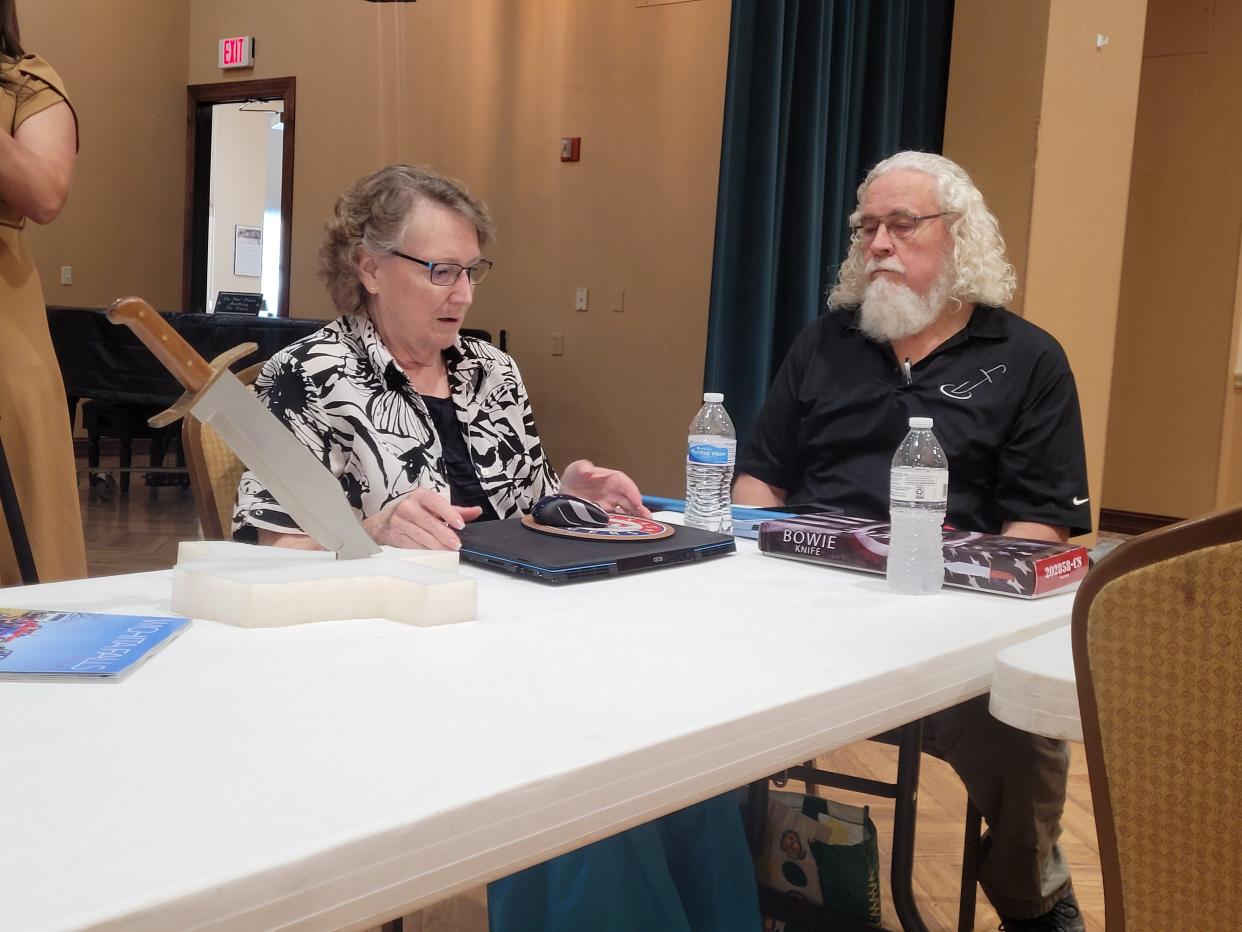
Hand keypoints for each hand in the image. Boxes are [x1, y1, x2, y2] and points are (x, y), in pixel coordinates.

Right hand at [362, 488, 482, 549]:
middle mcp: (408, 506)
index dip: (449, 514)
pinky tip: (434, 553)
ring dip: (437, 545)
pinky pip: (413, 545)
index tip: (460, 524)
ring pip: (422, 535)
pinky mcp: (396, 536)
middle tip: (456, 543)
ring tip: (448, 550)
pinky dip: (425, 550)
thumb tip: (476, 511)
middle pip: (429, 521)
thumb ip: (455, 510)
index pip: (436, 503)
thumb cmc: (412, 512)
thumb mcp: (433, 507)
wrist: (383, 523)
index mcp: (420, 495)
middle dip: (444, 534)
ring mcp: (400, 522)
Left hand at [559, 459, 651, 517]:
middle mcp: (612, 493)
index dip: (632, 491)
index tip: (637, 500)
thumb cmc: (573, 479)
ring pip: (626, 510)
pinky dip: (624, 523)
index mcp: (609, 479)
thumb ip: (582, 468)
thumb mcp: (575, 469)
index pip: (624, 484)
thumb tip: (589, 470)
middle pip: (629, 499)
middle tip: (646, 517)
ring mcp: (609, 505)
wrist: (563, 494)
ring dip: (635, 516)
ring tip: (644, 524)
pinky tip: (629, 529)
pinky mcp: (604, 515)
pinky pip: (617, 519)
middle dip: (639, 507)